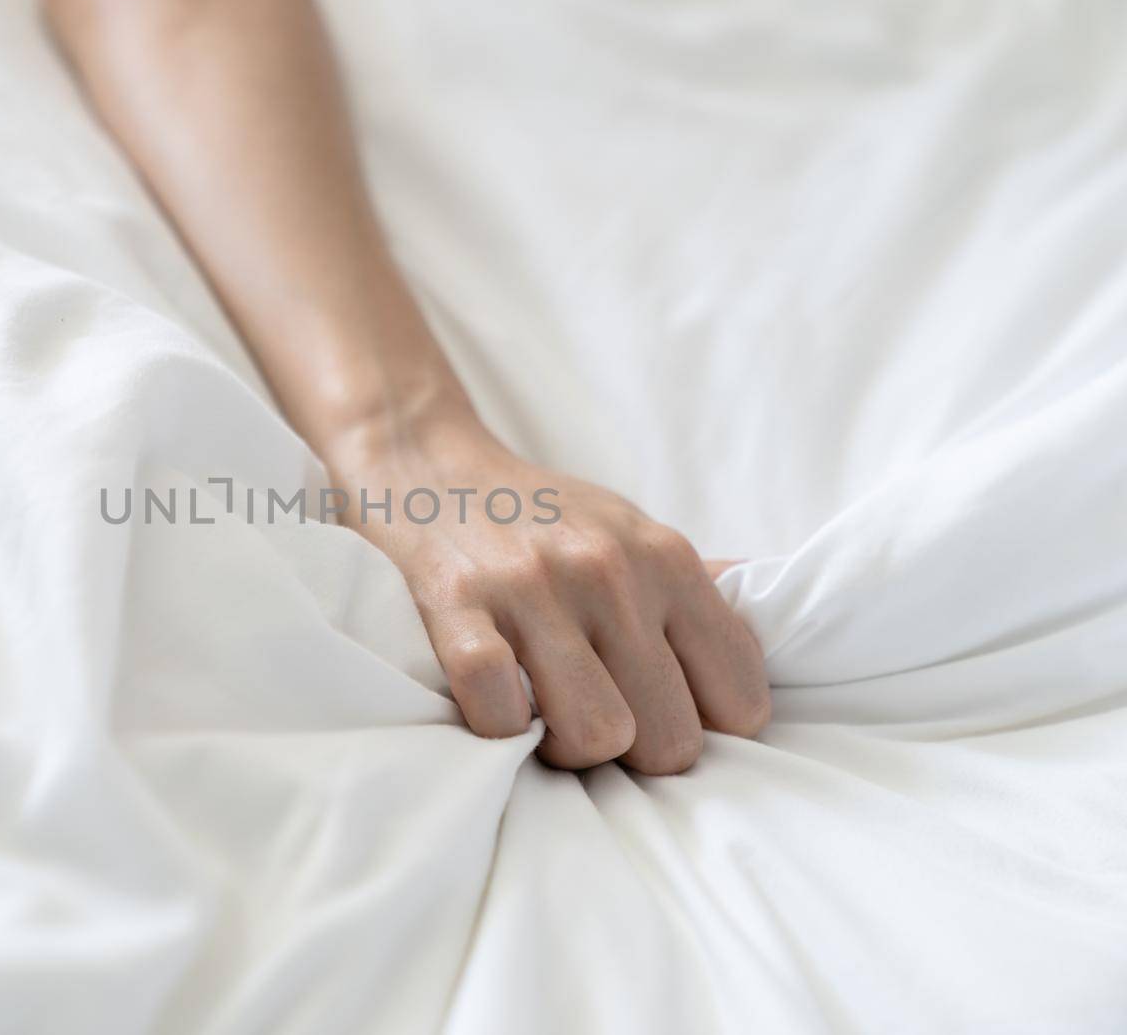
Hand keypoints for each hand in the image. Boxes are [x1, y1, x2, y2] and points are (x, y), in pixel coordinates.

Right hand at [326, 409, 769, 773]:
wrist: (429, 467)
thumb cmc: (543, 518)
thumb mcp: (635, 531)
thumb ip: (703, 586)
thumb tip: (791, 622)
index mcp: (668, 560)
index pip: (741, 700)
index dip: (704, 727)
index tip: (661, 714)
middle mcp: (611, 572)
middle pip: (670, 740)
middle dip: (635, 754)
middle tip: (598, 721)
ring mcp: (533, 590)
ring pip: (596, 736)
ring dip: (567, 751)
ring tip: (548, 720)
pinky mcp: (458, 608)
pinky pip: (499, 711)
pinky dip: (499, 730)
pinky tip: (498, 707)